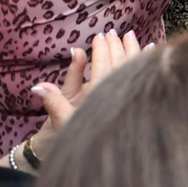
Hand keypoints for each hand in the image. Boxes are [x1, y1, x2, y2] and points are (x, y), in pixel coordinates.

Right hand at [29, 29, 148, 156]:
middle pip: (120, 64)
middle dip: (117, 46)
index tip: (98, 35)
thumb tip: (37, 85)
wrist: (96, 155)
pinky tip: (150, 48)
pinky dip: (146, 61)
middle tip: (112, 31)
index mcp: (101, 98)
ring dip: (133, 49)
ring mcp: (130, 96)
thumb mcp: (61, 119)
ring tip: (130, 34)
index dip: (100, 50)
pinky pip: (144, 76)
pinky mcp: (139, 99)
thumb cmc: (75, 135)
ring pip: (134, 68)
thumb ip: (52, 100)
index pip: (103, 68)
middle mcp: (118, 95)